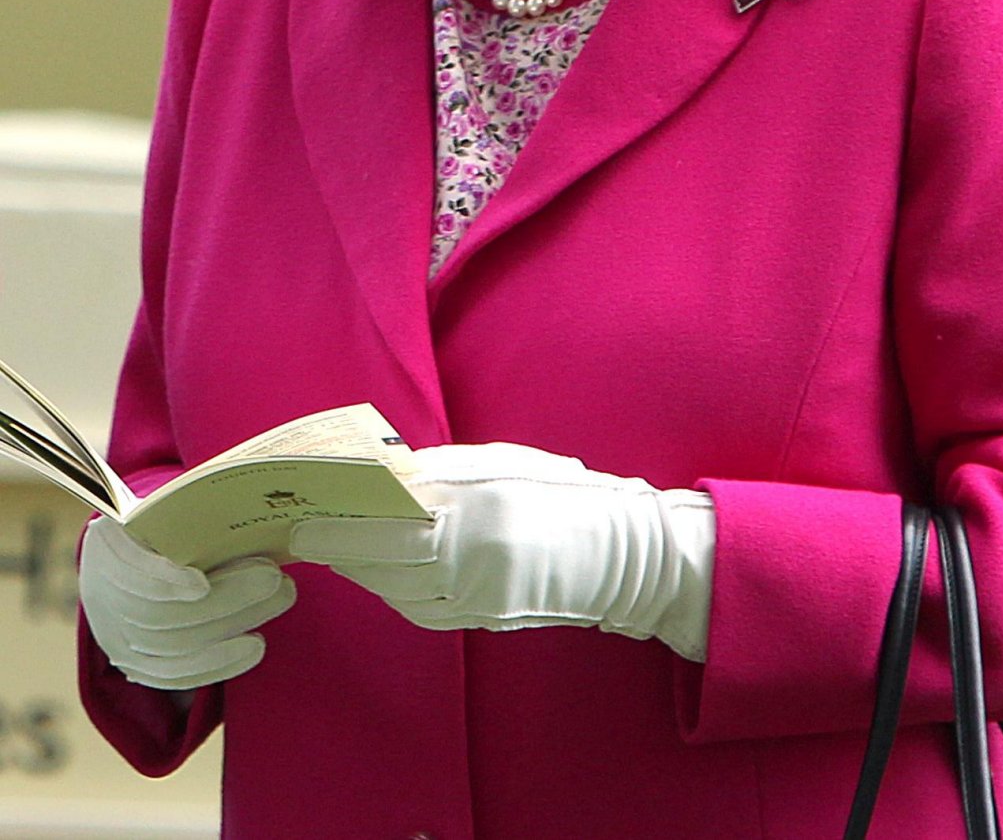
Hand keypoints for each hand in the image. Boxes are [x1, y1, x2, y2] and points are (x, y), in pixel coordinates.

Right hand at [78, 516, 296, 690]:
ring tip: (279, 599)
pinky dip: (216, 664)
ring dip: (232, 625)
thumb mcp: (167, 505)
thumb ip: (197, 509)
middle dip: (226, 598)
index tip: (202, 584)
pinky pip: (175, 675)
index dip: (164, 583)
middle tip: (275, 577)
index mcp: (107, 546)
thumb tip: (256, 505)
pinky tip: (255, 648)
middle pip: (164, 615)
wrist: (125, 555)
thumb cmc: (160, 521)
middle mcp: (103, 598)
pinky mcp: (137, 665)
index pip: (130, 574)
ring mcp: (117, 638)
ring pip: (174, 647)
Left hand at [290, 441, 713, 659]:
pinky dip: (387, 586)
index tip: (300, 517)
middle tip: (297, 528)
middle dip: (338, 547)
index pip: (389, 528)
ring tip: (326, 544)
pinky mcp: (477, 622)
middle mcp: (473, 569)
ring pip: (394, 590)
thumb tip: (380, 475)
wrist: (619, 555)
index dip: (340, 527)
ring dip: (357, 567)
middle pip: (383, 564)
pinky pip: (417, 607)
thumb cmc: (560, 494)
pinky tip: (373, 567)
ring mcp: (475, 603)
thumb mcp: (501, 465)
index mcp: (479, 519)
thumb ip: (440, 472)